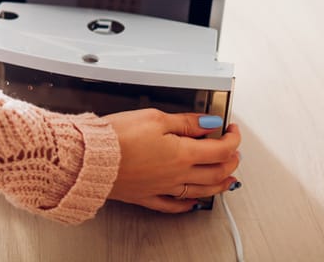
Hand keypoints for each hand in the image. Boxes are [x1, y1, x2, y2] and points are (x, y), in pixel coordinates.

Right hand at [104, 109, 241, 212]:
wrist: (90, 158)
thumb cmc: (117, 137)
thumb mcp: (154, 117)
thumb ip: (185, 122)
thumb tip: (208, 123)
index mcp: (183, 153)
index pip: (220, 148)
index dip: (232, 138)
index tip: (232, 130)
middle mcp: (177, 174)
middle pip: (216, 172)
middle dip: (230, 161)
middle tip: (233, 152)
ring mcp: (163, 188)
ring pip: (201, 190)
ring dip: (220, 185)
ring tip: (229, 180)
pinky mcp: (146, 196)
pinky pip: (173, 205)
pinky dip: (188, 205)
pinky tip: (193, 202)